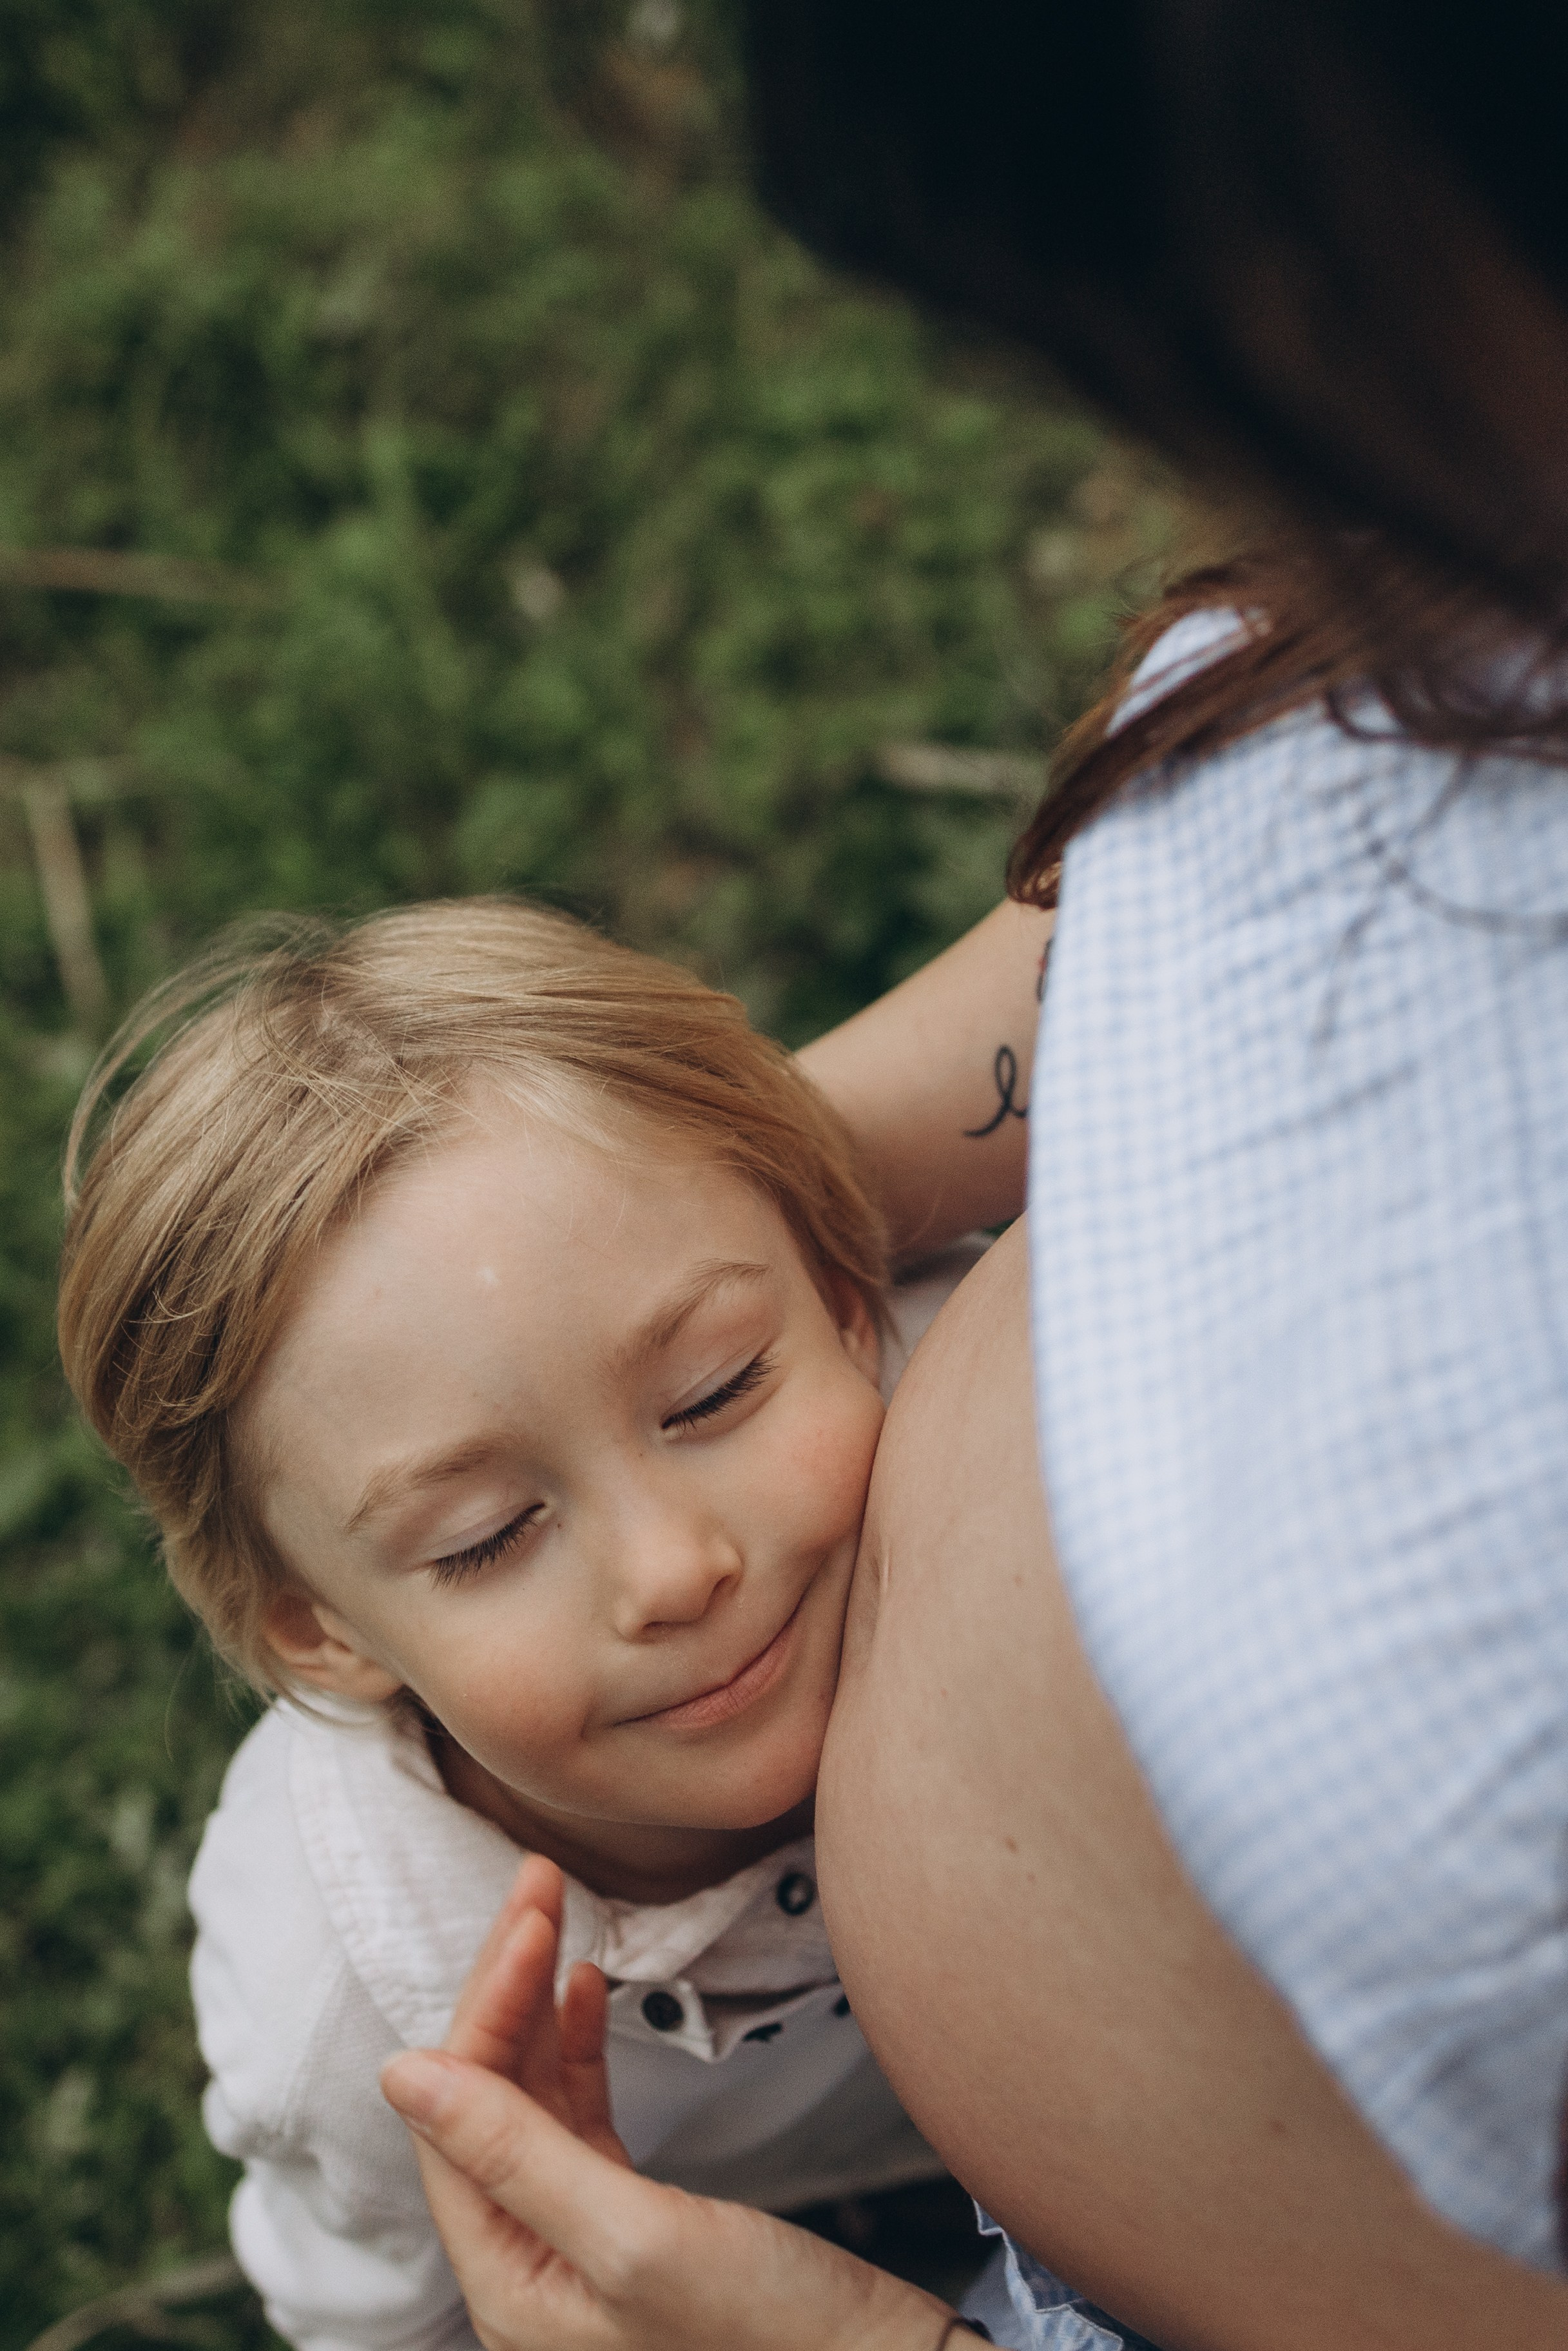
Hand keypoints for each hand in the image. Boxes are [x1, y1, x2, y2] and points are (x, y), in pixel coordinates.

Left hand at [382, 1856, 957, 2350]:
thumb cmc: (770, 2335)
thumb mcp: (637, 2238)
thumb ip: (518, 2154)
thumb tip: (401, 2075)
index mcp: (508, 2287)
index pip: (457, 2120)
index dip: (485, 2010)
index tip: (527, 1917)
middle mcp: (526, 2267)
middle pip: (485, 2099)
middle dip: (505, 1984)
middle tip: (537, 1878)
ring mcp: (575, 2242)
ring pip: (529, 2097)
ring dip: (535, 2001)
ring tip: (553, 1905)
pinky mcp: (631, 2221)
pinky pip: (575, 2120)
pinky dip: (575, 2049)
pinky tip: (582, 1986)